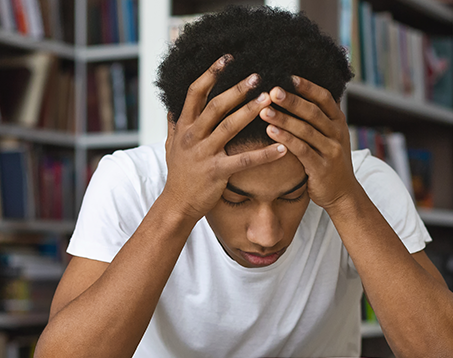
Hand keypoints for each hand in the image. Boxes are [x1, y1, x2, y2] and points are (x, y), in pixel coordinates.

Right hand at [162, 55, 287, 221]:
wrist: (177, 204)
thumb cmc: (179, 174)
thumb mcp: (170, 146)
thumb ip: (173, 125)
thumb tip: (171, 108)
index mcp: (183, 126)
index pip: (195, 92)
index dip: (211, 73)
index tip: (228, 58)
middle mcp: (192, 136)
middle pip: (216, 105)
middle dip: (238, 89)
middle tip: (258, 75)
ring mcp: (204, 154)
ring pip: (230, 127)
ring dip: (251, 111)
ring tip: (270, 98)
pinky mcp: (217, 172)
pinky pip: (244, 160)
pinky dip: (264, 154)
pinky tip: (282, 147)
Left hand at [260, 76, 361, 210]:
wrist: (342, 193)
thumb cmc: (328, 160)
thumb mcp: (329, 136)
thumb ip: (317, 118)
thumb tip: (296, 93)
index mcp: (338, 121)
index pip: (324, 98)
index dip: (307, 86)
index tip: (288, 76)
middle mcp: (337, 133)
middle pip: (313, 111)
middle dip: (292, 100)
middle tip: (272, 90)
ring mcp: (331, 150)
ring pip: (306, 130)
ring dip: (283, 118)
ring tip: (263, 110)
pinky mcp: (322, 167)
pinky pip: (302, 150)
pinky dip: (286, 139)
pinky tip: (270, 131)